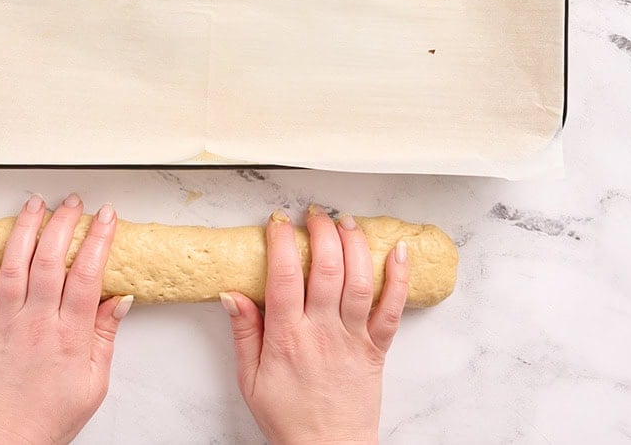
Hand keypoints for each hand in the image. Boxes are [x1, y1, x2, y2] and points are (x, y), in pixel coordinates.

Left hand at [0, 194, 132, 444]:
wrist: (3, 442)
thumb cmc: (50, 418)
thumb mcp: (94, 383)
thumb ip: (105, 337)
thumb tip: (120, 298)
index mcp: (70, 337)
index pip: (87, 276)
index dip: (98, 240)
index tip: (107, 215)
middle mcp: (37, 323)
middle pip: (49, 261)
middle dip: (63, 224)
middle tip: (74, 200)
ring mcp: (6, 323)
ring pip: (14, 265)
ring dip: (25, 228)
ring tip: (36, 202)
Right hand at [221, 206, 409, 444]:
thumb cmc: (288, 416)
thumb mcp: (250, 379)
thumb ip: (244, 333)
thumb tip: (231, 294)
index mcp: (287, 337)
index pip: (283, 276)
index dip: (281, 242)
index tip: (277, 221)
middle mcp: (322, 331)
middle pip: (325, 269)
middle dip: (320, 232)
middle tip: (313, 214)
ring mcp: (353, 337)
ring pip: (359, 280)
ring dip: (354, 244)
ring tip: (345, 221)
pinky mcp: (377, 347)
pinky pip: (392, 308)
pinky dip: (399, 277)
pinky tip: (399, 250)